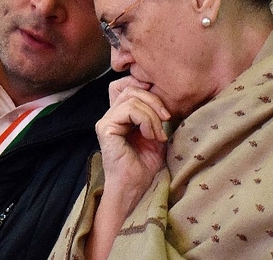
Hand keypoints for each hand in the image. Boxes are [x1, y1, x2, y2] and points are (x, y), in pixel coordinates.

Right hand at [97, 76, 170, 210]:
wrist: (136, 187)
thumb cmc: (146, 164)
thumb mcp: (156, 131)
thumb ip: (155, 112)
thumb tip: (164, 91)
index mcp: (121, 114)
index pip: (127, 84)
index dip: (144, 85)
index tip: (162, 105)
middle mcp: (111, 114)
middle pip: (131, 88)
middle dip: (154, 99)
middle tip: (167, 118)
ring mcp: (106, 121)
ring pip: (132, 97)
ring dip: (152, 114)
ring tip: (158, 133)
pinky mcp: (105, 128)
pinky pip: (129, 110)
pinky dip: (145, 120)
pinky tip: (151, 135)